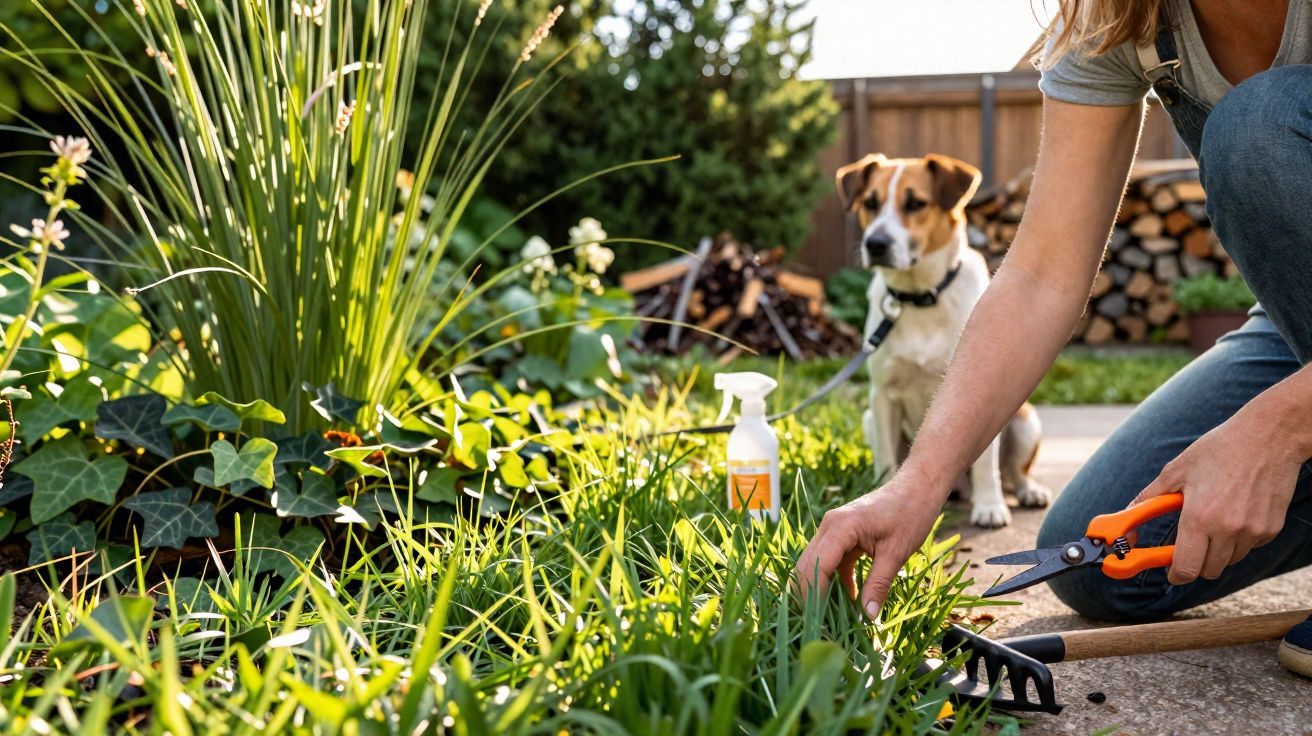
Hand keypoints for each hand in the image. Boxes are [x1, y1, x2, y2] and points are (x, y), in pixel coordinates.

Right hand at [794, 469, 941, 618]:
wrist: (917, 488)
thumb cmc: (910, 514)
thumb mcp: (896, 553)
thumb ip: (878, 585)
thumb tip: (867, 615)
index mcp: (840, 528)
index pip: (816, 567)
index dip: (814, 596)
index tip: (821, 621)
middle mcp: (829, 526)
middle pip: (807, 566)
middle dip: (810, 595)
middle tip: (821, 624)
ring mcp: (832, 529)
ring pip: (814, 564)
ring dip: (820, 588)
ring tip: (832, 617)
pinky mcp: (840, 534)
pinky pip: (829, 561)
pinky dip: (833, 580)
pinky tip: (847, 600)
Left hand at [1134, 407, 1303, 584]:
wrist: (1268, 436)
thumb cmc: (1219, 449)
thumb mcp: (1176, 470)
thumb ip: (1149, 498)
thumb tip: (1127, 515)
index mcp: (1200, 518)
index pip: (1186, 568)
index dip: (1175, 574)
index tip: (1170, 571)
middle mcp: (1228, 530)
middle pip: (1208, 571)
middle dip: (1194, 563)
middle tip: (1188, 545)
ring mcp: (1253, 531)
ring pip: (1229, 560)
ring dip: (1217, 551)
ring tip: (1212, 521)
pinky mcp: (1271, 529)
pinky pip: (1249, 547)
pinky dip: (1238, 540)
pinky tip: (1234, 514)